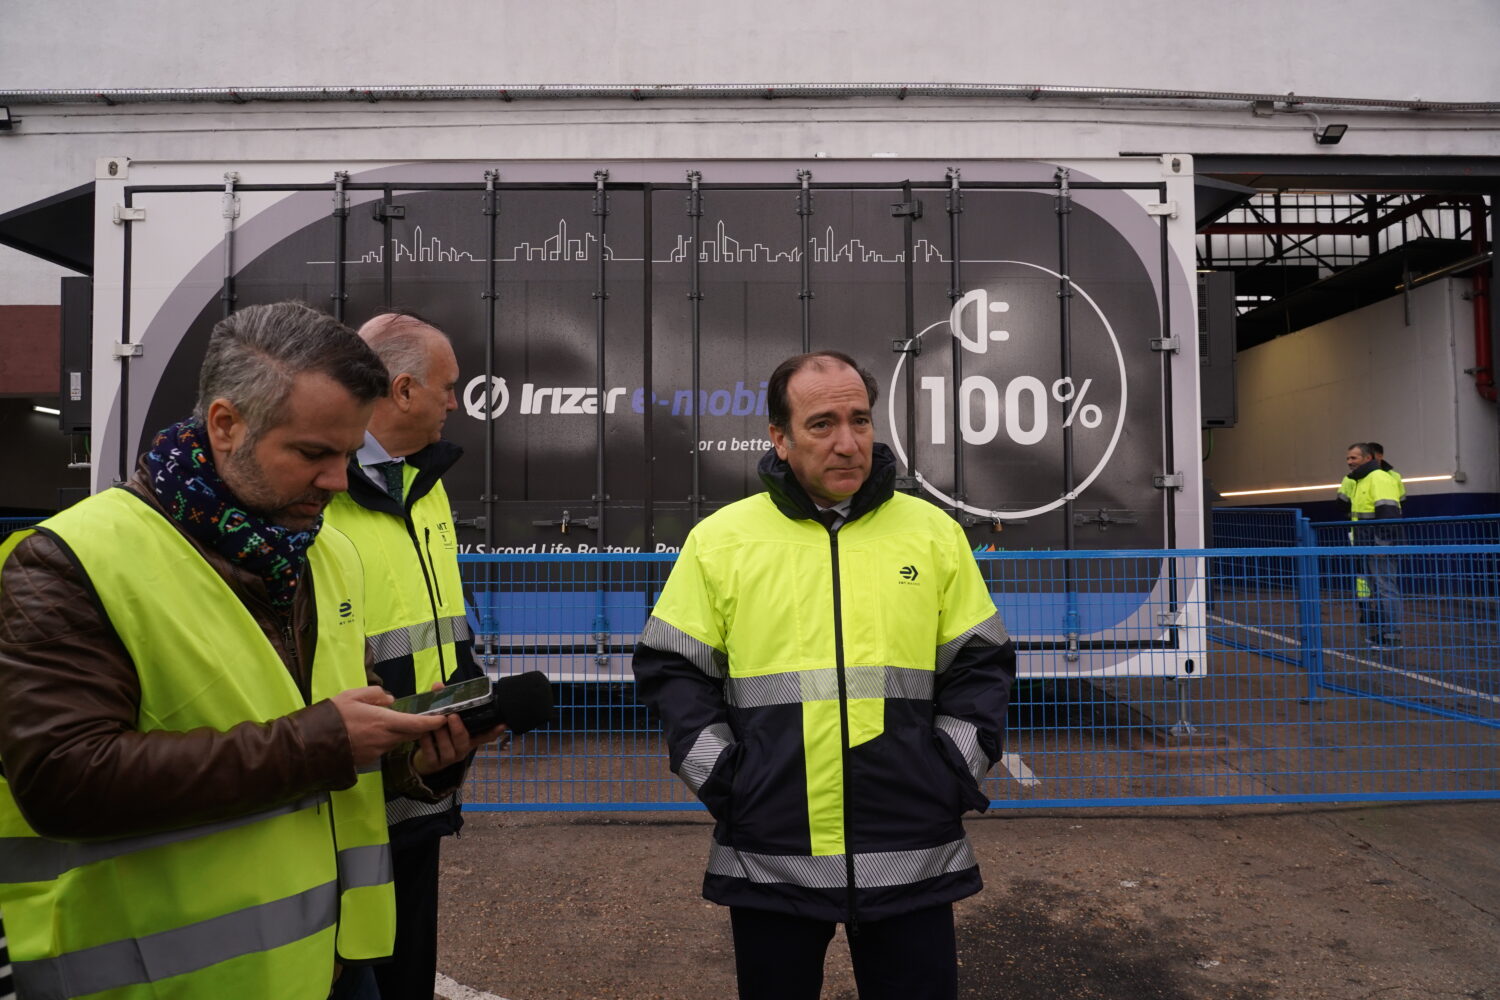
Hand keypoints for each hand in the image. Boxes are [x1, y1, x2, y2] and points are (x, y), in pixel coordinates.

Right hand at [330, 685, 446, 768]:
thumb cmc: (333, 716)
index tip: (444, 718)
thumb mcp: (353, 695)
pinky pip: (383, 748)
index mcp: (384, 721)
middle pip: (410, 734)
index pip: (417, 724)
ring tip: (384, 721)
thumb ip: (375, 694)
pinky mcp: (368, 760)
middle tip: (420, 717)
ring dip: (398, 732)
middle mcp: (384, 739)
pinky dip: (383, 740)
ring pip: (396, 740)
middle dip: (418, 726)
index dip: (433, 722)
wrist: (312, 742)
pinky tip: (369, 733)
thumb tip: (389, 699)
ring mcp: (377, 751)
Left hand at [411, 682, 508, 774]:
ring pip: (448, 749)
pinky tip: (423, 734)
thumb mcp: (442, 718)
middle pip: (464, 741)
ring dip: (440, 735)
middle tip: (452, 716)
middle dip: (458, 729)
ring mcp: (449, 758)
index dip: (494, 731)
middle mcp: (462, 749)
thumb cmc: (438, 732)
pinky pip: (432, 755)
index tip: (502, 724)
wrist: (423, 756)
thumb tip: (438, 685)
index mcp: (468, 737)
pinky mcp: (435, 764)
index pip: (484, 735)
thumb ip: (442, 702)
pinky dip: (427, 744)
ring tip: (433, 724)